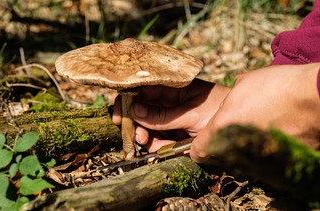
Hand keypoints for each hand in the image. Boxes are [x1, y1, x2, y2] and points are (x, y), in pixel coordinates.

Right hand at [112, 78, 229, 151]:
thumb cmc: (223, 113)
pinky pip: (158, 138)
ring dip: (144, 135)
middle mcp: (169, 100)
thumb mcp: (192, 114)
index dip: (129, 99)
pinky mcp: (175, 133)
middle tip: (135, 134)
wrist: (246, 129)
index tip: (120, 114)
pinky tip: (158, 148)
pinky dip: (155, 145)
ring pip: (147, 125)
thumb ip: (163, 115)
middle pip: (142, 108)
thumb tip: (135, 111)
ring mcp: (172, 117)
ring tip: (147, 142)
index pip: (143, 88)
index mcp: (173, 87)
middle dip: (135, 121)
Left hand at [191, 63, 319, 162]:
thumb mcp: (243, 84)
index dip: (198, 147)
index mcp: (220, 127)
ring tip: (257, 129)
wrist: (315, 97)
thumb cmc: (277, 86)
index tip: (203, 141)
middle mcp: (235, 147)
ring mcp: (256, 158)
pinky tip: (275, 134)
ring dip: (244, 148)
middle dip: (223, 146)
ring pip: (242, 159)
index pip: (197, 152)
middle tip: (234, 131)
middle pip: (220, 157)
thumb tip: (229, 104)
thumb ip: (228, 100)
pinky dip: (265, 150)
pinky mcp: (278, 164)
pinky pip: (263, 159)